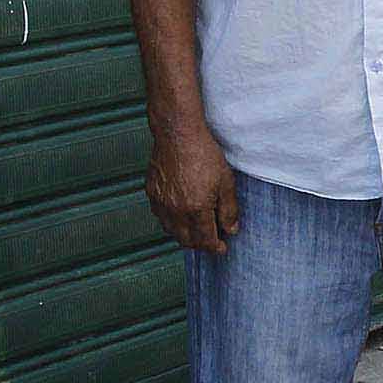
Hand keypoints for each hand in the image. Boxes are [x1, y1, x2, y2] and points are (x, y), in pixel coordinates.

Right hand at [147, 115, 240, 253]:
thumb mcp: (225, 182)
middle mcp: (176, 210)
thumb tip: (231, 230)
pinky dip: (170, 221)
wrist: (177, 133)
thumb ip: (229, 210)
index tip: (222, 248)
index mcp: (196, 209)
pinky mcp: (151, 192)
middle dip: (200, 244)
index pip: (206, 240)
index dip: (215, 248)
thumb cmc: (203, 153)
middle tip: (210, 240)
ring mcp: (161, 202)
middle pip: (187, 240)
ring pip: (171, 231)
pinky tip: (179, 214)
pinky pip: (160, 216)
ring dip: (184, 234)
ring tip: (196, 229)